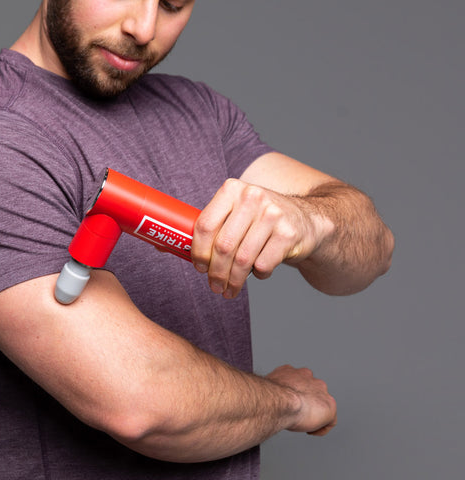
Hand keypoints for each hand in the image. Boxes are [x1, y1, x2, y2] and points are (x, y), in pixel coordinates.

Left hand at [191, 179, 322, 298]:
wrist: (307, 219)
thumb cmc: (260, 221)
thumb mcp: (237, 212)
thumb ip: (213, 225)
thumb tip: (171, 248)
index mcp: (231, 189)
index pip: (205, 225)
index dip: (198, 251)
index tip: (199, 267)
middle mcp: (252, 197)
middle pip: (223, 246)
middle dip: (216, 272)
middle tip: (214, 286)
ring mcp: (272, 214)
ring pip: (242, 259)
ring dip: (233, 280)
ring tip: (229, 289)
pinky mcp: (288, 233)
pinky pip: (263, 265)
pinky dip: (258, 275)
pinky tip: (258, 271)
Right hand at [266, 365, 337, 435]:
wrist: (280, 401)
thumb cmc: (269, 397)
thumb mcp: (266, 390)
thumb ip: (271, 392)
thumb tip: (264, 401)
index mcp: (291, 371)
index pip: (298, 381)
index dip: (294, 394)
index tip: (288, 404)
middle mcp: (308, 377)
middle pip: (312, 391)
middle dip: (306, 402)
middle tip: (297, 414)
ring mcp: (321, 391)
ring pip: (322, 404)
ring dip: (314, 414)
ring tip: (304, 424)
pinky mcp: (329, 407)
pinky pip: (330, 421)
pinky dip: (321, 428)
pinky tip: (311, 432)